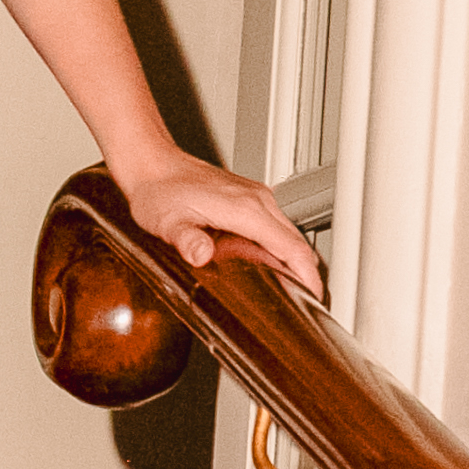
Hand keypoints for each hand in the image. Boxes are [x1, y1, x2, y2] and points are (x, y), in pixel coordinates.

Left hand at [108, 147, 323, 300]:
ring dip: (297, 260)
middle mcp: (257, 200)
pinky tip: (272, 264)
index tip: (315, 298)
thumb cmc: (159, 192)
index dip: (307, 276)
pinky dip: (284, 248)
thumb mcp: (167, 222)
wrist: (153, 165)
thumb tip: (201, 254)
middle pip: (298, 242)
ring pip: (291, 233)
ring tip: (294, 289)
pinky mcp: (251, 198)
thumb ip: (186, 239)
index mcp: (245, 209)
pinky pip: (278, 226)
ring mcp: (257, 197)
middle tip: (308, 303)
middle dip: (308, 274)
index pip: (292, 247)